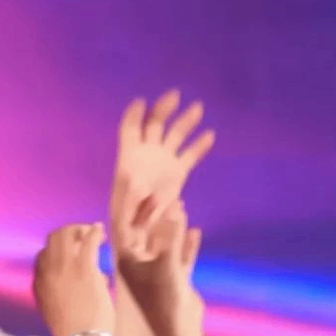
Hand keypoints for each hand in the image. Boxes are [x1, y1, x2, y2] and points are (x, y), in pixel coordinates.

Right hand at [33, 223, 114, 335]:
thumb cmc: (76, 334)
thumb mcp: (61, 312)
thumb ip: (68, 292)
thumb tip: (94, 276)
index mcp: (39, 285)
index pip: (42, 257)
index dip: (56, 250)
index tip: (69, 251)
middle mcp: (47, 272)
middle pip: (52, 239)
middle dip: (66, 233)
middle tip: (81, 236)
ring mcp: (64, 268)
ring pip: (67, 233)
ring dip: (81, 229)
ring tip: (93, 231)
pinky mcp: (83, 267)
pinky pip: (89, 239)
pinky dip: (95, 231)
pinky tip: (101, 231)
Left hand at [110, 91, 213, 259]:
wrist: (139, 239)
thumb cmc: (124, 230)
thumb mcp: (125, 217)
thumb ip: (132, 202)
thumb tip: (141, 191)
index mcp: (129, 160)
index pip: (130, 131)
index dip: (134, 116)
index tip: (141, 102)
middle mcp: (146, 156)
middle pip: (154, 125)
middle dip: (162, 109)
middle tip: (174, 96)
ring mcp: (162, 163)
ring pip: (174, 135)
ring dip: (184, 120)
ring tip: (198, 108)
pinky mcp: (177, 174)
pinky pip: (189, 155)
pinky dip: (198, 146)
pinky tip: (210, 135)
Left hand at [117, 200, 204, 335]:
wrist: (179, 332)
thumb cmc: (165, 299)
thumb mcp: (166, 262)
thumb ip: (171, 234)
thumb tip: (175, 207)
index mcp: (127, 261)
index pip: (125, 226)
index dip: (132, 205)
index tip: (138, 184)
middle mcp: (139, 265)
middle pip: (145, 233)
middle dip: (154, 212)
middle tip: (164, 191)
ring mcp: (157, 273)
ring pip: (164, 244)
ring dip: (172, 226)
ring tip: (181, 205)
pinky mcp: (174, 282)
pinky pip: (180, 258)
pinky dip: (187, 245)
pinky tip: (196, 232)